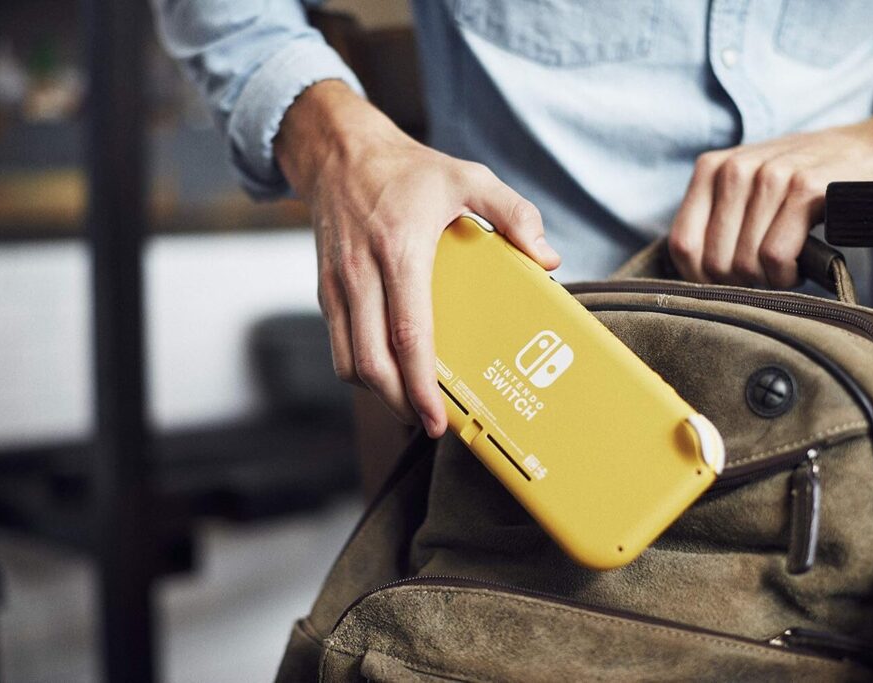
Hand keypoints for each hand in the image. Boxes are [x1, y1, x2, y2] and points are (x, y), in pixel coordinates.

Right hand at [275, 81, 560, 437]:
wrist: (338, 151)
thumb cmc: (406, 169)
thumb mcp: (468, 176)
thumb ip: (514, 213)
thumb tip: (547, 258)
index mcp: (400, 252)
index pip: (409, 335)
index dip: (422, 385)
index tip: (439, 418)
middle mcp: (361, 274)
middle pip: (373, 363)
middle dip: (401, 403)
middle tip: (432, 423)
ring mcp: (337, 285)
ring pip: (349, 362)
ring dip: (379, 393)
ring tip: (413, 403)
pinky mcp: (325, 290)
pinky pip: (339, 346)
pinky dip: (362, 370)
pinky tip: (389, 373)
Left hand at [668, 121, 872, 287]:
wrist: (872, 152)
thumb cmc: (804, 183)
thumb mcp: (749, 190)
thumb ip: (715, 220)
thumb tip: (690, 272)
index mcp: (711, 169)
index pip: (681, 244)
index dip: (699, 278)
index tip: (725, 285)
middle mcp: (735, 169)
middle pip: (713, 261)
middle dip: (739, 282)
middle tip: (765, 276)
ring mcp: (770, 176)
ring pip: (744, 263)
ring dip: (767, 280)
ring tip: (785, 268)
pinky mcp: (805, 189)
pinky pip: (775, 256)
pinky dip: (786, 274)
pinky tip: (799, 265)